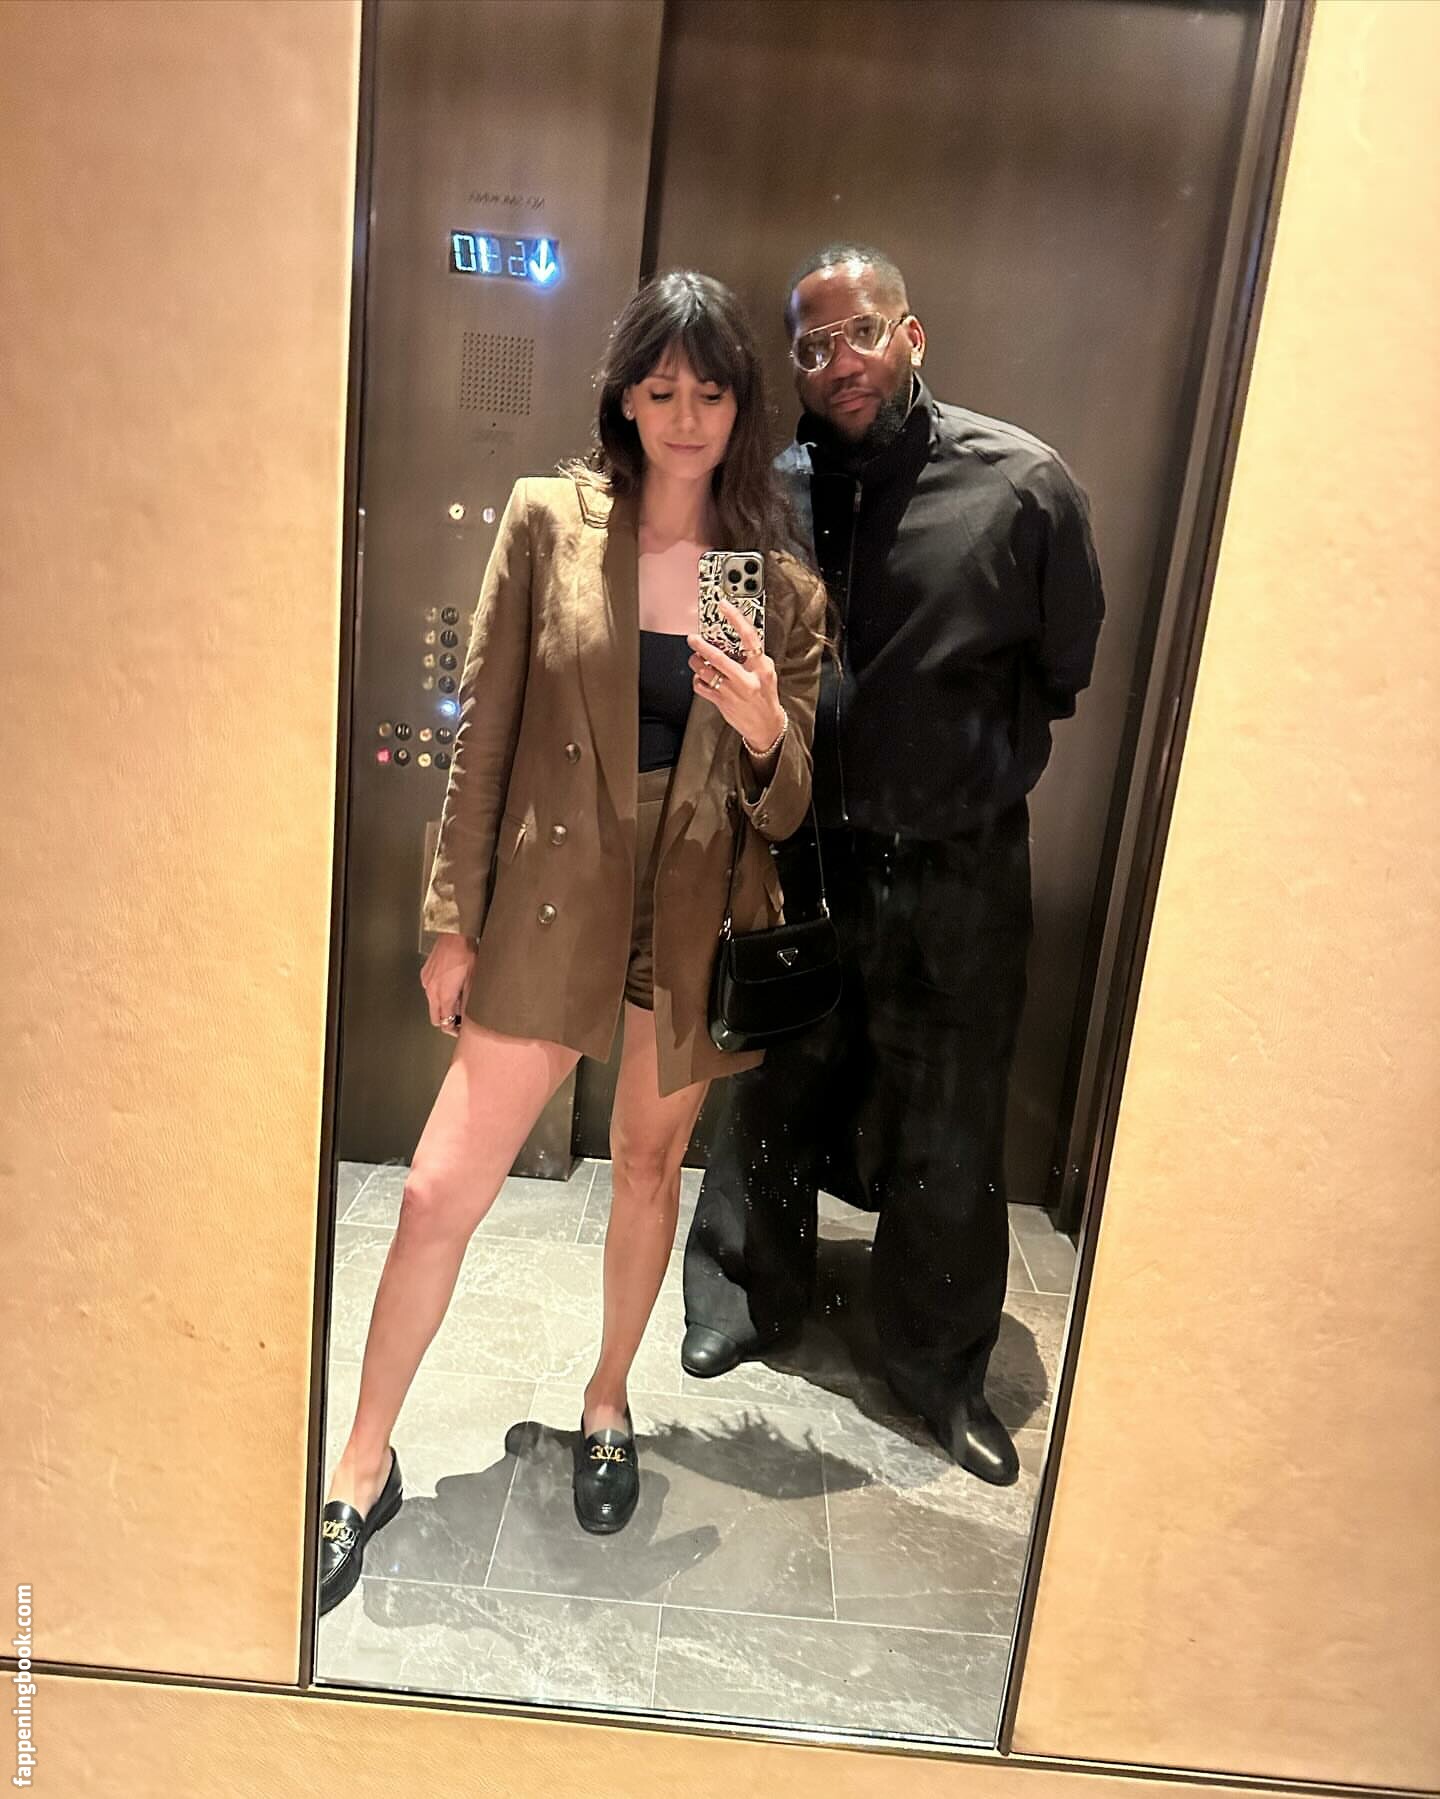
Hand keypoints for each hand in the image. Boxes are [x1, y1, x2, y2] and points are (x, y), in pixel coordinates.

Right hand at [421, 932, 476, 1035]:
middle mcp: (432, 991)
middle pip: (435, 1017)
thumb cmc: (466, 955)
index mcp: (444, 996)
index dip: (453, 1029)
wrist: (454, 936)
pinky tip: (449, 985)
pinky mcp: (425, 974)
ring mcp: (426, 982)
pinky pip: (430, 989)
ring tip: (457, 999)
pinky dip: (438, 993)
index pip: (444, 1023)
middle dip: (446, 1021)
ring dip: (442, 1006)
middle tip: (458, 1019)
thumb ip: (468, 1003)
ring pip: (432, 1003)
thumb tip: (467, 1017)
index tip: (460, 1029)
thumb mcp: (473, 982)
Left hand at [687, 600, 785, 755]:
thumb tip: (738, 637)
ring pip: (706, 672)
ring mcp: (732, 692)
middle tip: (693, 638)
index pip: (749, 638)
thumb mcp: (767, 672)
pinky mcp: (721, 702)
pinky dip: (697, 679)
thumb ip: (754, 656)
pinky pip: (701, 687)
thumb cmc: (766, 697)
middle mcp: (746, 680)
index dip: (736, 619)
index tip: (725, 606)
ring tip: (695, 657)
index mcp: (761, 668)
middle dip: (702, 646)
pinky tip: (700, 676)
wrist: (766, 726)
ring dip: (696, 662)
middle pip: (719, 658)